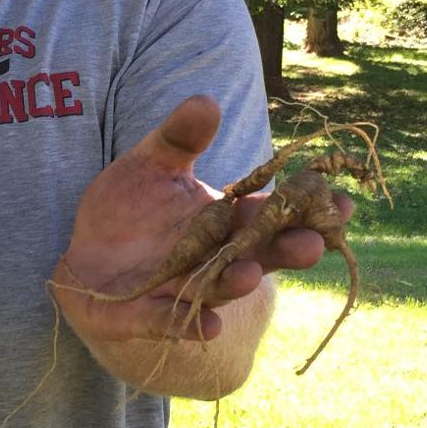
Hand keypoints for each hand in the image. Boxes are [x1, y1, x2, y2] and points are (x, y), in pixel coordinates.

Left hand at [54, 95, 352, 345]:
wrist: (84, 255)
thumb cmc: (128, 207)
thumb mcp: (150, 163)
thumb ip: (178, 138)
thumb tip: (205, 101)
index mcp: (225, 220)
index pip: (272, 213)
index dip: (306, 210)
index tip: (343, 201)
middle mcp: (212, 258)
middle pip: (256, 255)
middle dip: (283, 251)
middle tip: (312, 244)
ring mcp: (180, 289)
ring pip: (215, 288)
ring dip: (235, 284)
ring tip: (249, 275)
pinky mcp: (140, 315)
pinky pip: (166, 321)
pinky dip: (185, 324)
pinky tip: (209, 326)